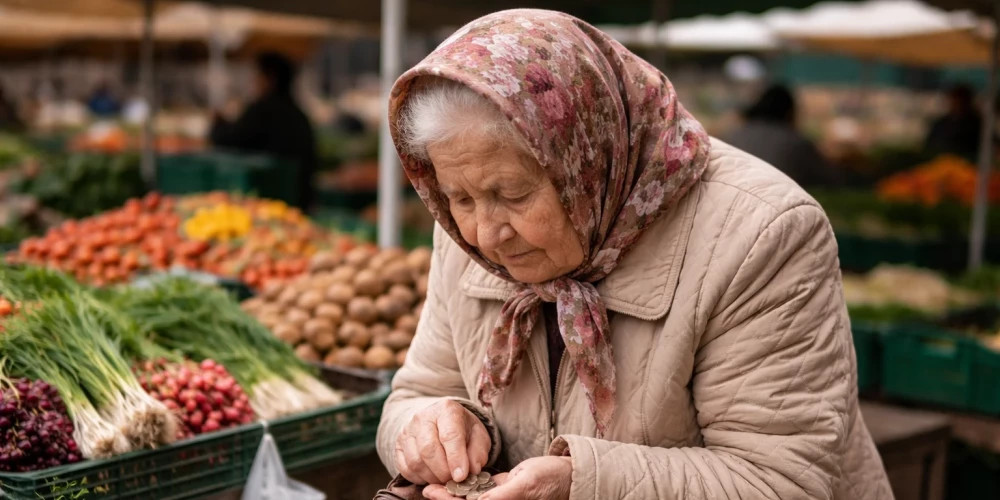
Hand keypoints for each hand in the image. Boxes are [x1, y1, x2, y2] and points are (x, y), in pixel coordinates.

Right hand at [397, 400, 490, 484]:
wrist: (441, 423)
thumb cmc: (463, 431)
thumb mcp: (478, 436)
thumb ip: (478, 453)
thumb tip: (472, 470)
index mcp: (446, 409)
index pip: (449, 435)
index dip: (456, 458)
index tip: (461, 476)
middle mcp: (422, 417)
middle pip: (428, 449)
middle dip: (443, 471)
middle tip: (453, 481)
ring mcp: (407, 431)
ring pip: (415, 461)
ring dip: (432, 477)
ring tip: (444, 479)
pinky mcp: (398, 445)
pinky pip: (405, 468)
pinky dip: (419, 478)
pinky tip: (431, 476)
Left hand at [425, 456, 572, 499]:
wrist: (570, 473)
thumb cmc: (552, 479)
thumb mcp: (526, 484)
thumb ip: (502, 496)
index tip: (431, 492)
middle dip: (447, 497)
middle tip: (427, 488)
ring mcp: (501, 499)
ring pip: (472, 497)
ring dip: (454, 490)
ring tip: (435, 482)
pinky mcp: (503, 490)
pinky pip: (482, 489)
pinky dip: (468, 483)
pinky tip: (456, 476)